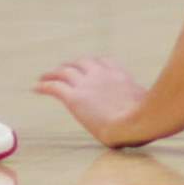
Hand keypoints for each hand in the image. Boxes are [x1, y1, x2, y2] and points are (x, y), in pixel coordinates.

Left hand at [34, 54, 149, 145]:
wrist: (134, 123)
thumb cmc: (146, 119)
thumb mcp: (147, 103)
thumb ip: (140, 102)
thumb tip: (148, 110)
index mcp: (119, 75)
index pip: (102, 61)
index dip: (92, 62)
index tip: (87, 65)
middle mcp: (101, 75)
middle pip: (81, 62)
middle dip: (71, 65)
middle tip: (63, 69)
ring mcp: (87, 84)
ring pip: (64, 72)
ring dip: (53, 73)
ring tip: (44, 76)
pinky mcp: (75, 98)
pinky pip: (54, 87)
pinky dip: (43, 85)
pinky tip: (35, 87)